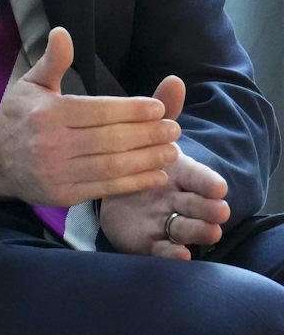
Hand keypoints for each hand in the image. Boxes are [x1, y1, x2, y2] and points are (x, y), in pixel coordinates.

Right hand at [0, 27, 179, 205]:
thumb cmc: (19, 116)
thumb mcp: (31, 85)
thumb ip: (53, 62)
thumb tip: (63, 32)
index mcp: (47, 113)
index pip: (99, 110)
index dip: (133, 109)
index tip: (159, 108)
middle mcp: (51, 143)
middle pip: (111, 139)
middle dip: (148, 134)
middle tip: (175, 129)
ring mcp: (56, 171)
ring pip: (113, 165)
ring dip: (148, 159)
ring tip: (172, 151)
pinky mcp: (62, 195)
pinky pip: (106, 188)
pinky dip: (135, 182)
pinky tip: (156, 174)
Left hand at [99, 75, 232, 258]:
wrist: (115, 187)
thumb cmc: (139, 157)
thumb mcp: (149, 134)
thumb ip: (162, 111)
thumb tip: (174, 79)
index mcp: (181, 174)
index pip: (200, 177)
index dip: (209, 182)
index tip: (219, 186)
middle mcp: (179, 200)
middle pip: (199, 205)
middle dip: (211, 209)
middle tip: (220, 211)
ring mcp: (166, 222)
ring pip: (187, 228)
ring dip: (200, 232)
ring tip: (210, 234)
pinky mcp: (149, 242)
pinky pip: (162, 249)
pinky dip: (172, 254)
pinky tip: (179, 255)